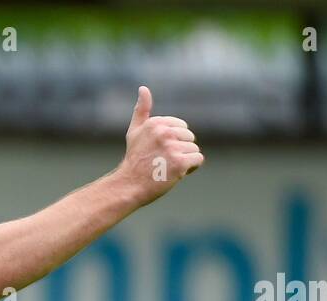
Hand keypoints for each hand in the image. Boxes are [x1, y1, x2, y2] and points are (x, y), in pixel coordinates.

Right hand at [115, 86, 203, 207]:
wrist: (129, 186)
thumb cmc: (134, 160)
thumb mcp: (135, 131)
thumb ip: (141, 110)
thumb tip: (143, 88)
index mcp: (156, 123)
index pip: (182, 127)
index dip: (174, 141)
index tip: (158, 152)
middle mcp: (164, 133)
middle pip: (189, 138)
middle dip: (180, 151)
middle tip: (162, 162)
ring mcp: (172, 148)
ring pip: (194, 150)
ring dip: (184, 161)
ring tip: (166, 168)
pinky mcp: (180, 162)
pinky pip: (198, 160)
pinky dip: (190, 169)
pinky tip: (175, 173)